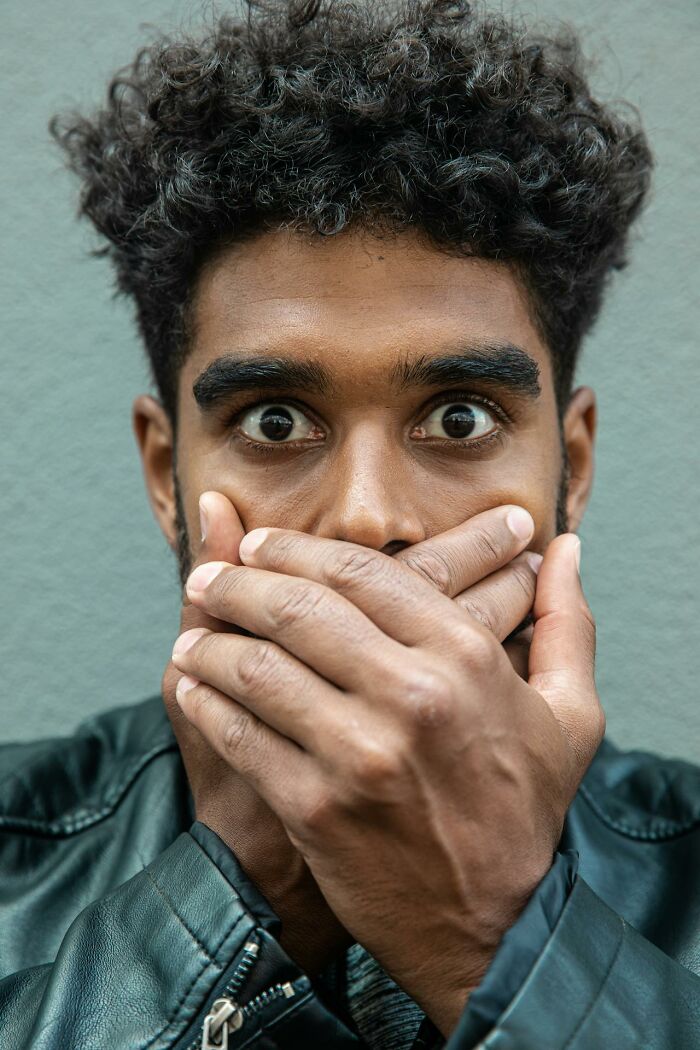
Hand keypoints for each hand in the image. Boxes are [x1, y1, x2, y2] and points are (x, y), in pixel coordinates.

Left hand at [171, 519, 602, 1034]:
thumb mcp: (571, 714)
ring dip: (211, 641)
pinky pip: (242, 735)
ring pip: (259, 667)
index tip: (261, 542)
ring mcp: (359, 754)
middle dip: (240, 582)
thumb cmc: (525, 811)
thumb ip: (566, 623)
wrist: (496, 927)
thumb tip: (570, 551)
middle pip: (300, 608)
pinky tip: (193, 688)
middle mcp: (411, 695)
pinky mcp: (316, 808)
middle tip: (211, 574)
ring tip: (191, 631)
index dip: (298, 548)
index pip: (362, 571)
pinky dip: (207, 704)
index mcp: (466, 657)